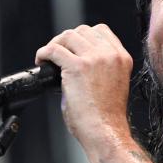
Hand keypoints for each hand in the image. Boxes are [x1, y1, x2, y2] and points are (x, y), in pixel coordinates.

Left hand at [34, 24, 133, 149]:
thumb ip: (100, 69)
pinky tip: (41, 61)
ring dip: (55, 44)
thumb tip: (75, 62)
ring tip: (48, 57)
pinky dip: (44, 53)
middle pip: (83, 31)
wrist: (105, 132)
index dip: (83, 37)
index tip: (73, 48)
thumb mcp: (112, 84)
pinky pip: (54, 49)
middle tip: (57, 53)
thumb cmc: (106, 118)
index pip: (101, 31)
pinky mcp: (77, 67)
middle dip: (67, 40)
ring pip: (68, 36)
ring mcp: (95, 59)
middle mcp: (110, 55)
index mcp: (122, 58)